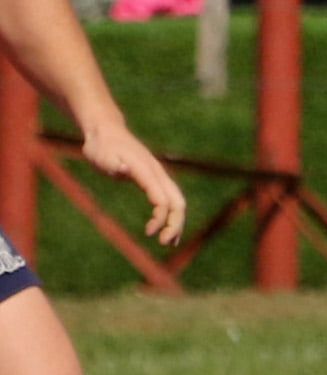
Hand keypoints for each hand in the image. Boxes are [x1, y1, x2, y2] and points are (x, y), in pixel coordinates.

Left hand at [80, 124, 185, 245]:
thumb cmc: (101, 146)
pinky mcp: (154, 180)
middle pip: (178, 201)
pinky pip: (169, 199)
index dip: (160, 218)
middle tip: (165, 243)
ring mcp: (158, 176)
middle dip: (175, 223)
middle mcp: (157, 173)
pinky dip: (171, 216)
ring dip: (176, 222)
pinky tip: (165, 230)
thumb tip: (122, 168)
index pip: (162, 199)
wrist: (107, 131)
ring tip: (170, 242)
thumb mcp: (100, 154)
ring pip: (177, 201)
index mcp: (146, 170)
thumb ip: (112, 162)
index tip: (148, 233)